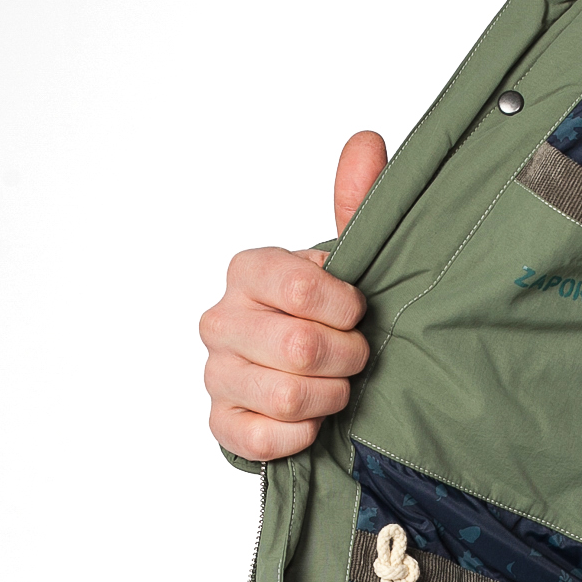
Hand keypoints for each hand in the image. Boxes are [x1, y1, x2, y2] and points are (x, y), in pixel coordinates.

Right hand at [200, 130, 387, 460]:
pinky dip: (301, 434)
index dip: (344, 309)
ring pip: (285, 396)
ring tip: (338, 388)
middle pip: (299, 348)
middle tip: (357, 357)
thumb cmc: (330, 315)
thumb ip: (359, 203)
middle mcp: (220, 320)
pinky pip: (263, 438)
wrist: (312, 376)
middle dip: (346, 358)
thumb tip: (366, 142)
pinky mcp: (221, 424)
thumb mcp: (350, 261)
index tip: (358, 312)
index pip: (299, 289)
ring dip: (329, 397)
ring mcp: (216, 374)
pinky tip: (313, 421)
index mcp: (248, 271)